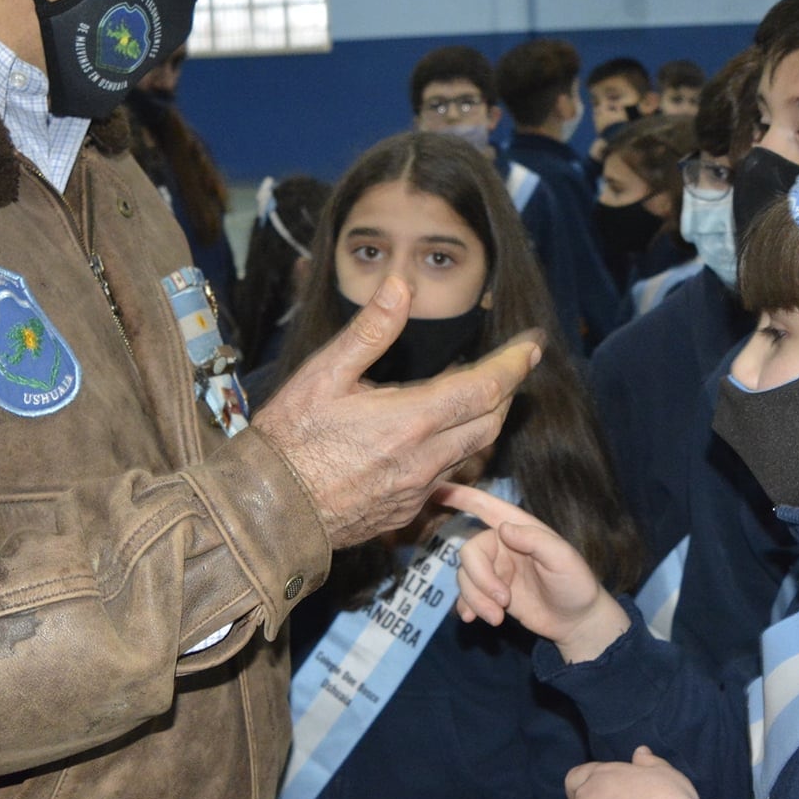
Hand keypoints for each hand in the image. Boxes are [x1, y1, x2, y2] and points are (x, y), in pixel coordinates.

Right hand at [253, 276, 540, 549]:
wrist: (267, 513)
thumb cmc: (288, 441)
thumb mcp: (322, 375)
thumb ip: (369, 331)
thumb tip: (402, 286)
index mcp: (410, 421)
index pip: (485, 388)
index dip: (514, 364)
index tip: (532, 344)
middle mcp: (424, 460)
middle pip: (491, 422)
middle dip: (508, 389)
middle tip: (513, 363)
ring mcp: (417, 490)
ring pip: (473, 451)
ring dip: (485, 418)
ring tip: (479, 391)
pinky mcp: (405, 511)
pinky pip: (447, 475)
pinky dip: (457, 447)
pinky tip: (438, 433)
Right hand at [445, 482, 628, 662]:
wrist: (577, 622)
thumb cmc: (576, 584)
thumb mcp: (564, 559)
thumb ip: (536, 541)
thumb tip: (503, 528)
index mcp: (519, 528)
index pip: (486, 506)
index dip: (461, 495)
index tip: (437, 488)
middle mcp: (502, 545)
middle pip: (470, 552)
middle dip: (480, 579)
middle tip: (503, 601)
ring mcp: (495, 570)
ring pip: (465, 577)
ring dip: (476, 599)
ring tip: (497, 617)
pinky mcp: (491, 594)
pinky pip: (465, 595)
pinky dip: (466, 606)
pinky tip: (472, 618)